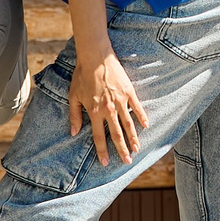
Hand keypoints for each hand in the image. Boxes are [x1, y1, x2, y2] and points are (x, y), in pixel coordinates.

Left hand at [72, 43, 149, 161]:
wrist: (96, 57)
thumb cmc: (82, 76)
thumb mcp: (73, 96)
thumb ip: (74, 115)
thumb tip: (73, 132)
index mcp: (94, 112)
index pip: (98, 137)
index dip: (102, 151)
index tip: (104, 163)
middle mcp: (109, 110)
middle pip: (116, 134)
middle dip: (122, 150)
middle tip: (127, 162)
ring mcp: (120, 101)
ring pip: (128, 124)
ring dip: (133, 138)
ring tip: (137, 149)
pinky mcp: (129, 92)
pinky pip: (137, 108)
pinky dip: (142, 117)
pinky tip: (146, 125)